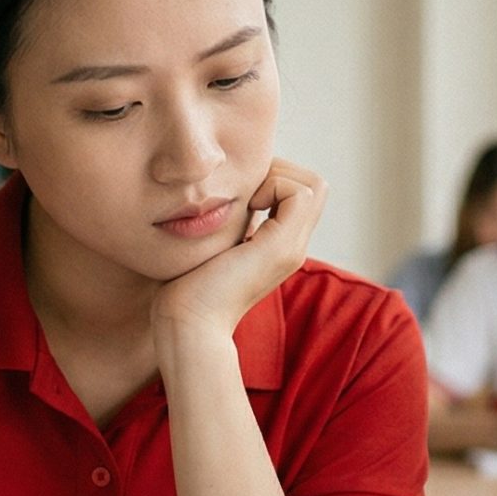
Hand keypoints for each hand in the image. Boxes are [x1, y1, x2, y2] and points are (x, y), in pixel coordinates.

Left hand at [152, 159, 324, 342]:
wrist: (187, 325)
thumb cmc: (182, 289)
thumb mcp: (208, 245)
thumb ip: (221, 223)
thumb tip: (208, 194)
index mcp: (277, 246)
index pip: (300, 192)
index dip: (274, 177)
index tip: (239, 192)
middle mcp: (292, 246)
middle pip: (314, 186)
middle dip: (279, 171)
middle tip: (244, 188)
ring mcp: (291, 248)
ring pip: (314, 185)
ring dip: (278, 175)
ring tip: (247, 197)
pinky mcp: (281, 247)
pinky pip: (301, 193)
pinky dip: (275, 185)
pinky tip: (247, 205)